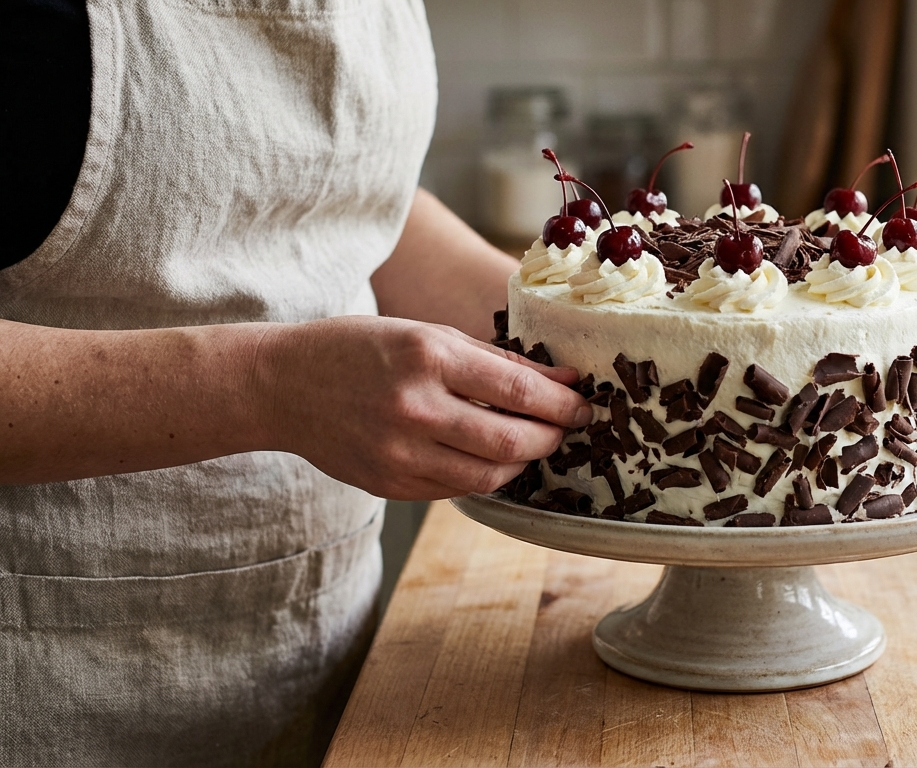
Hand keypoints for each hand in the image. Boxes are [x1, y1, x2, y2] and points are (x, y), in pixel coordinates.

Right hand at [255, 315, 589, 499]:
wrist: (281, 385)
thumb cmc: (359, 350)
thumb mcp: (426, 334)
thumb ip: (495, 360)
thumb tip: (561, 382)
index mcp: (427, 357)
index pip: (517, 388)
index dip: (560, 403)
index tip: (583, 405)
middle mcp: (415, 407)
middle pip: (511, 440)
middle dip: (551, 437)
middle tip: (567, 429)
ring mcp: (400, 453)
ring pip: (490, 474)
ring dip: (523, 461)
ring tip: (532, 441)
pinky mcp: (391, 485)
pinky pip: (458, 489)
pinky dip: (485, 474)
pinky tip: (490, 455)